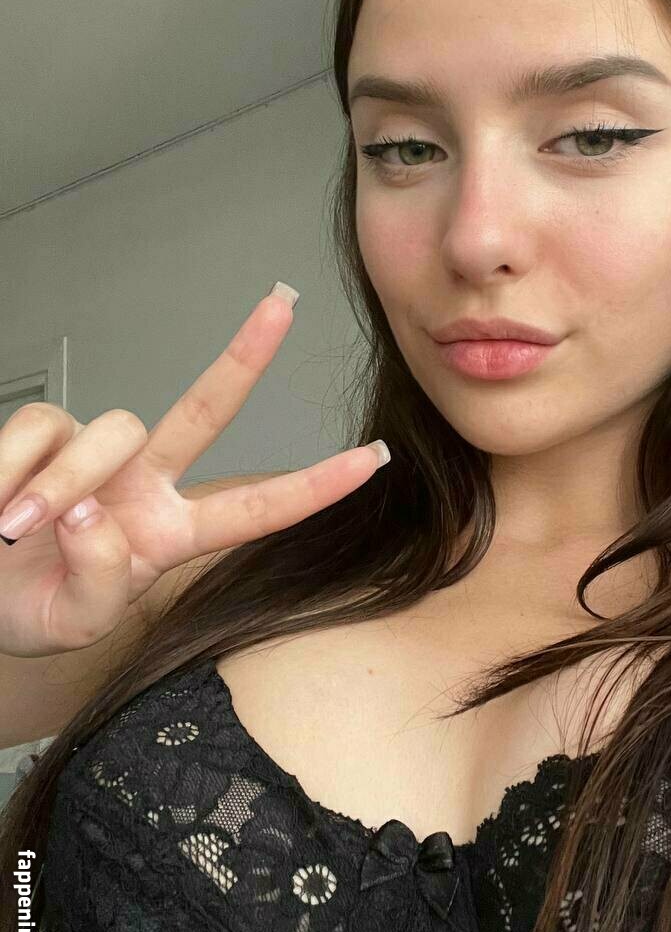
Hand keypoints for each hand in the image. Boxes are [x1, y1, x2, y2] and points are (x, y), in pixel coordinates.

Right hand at [0, 288, 387, 656]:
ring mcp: (95, 453)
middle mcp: (143, 483)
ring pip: (109, 430)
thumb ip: (97, 585)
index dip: (315, 486)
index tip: (372, 459)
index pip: (257, 509)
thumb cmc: (25, 608)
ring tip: (13, 530)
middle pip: (204, 411)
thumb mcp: (69, 625)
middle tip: (283, 306)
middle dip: (245, 358)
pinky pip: (37, 429)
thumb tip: (97, 513)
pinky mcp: (43, 431)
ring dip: (61, 484)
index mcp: (170, 534)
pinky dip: (8, 469)